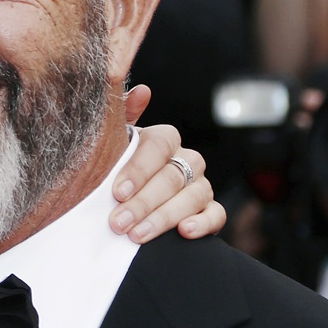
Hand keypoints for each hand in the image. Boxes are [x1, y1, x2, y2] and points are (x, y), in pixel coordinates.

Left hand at [109, 87, 223, 241]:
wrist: (123, 203)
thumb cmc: (115, 172)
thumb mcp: (111, 146)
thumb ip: (121, 118)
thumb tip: (141, 92)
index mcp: (164, 140)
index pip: (160, 145)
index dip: (139, 169)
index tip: (118, 192)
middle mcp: (186, 159)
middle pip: (173, 176)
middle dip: (143, 202)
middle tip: (119, 222)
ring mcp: (200, 185)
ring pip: (193, 196)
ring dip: (164, 217)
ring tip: (137, 235)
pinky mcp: (209, 211)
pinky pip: (216, 215)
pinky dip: (203, 223)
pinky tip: (184, 232)